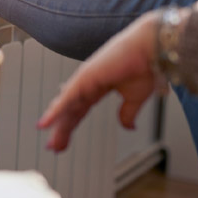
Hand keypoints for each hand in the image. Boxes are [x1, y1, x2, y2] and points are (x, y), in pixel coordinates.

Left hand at [37, 11, 159, 151]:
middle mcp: (86, 83)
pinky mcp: (85, 77)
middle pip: (69, 111)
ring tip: (50, 142)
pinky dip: (55, 111)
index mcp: (96, 87)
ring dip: (56, 124)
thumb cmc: (146, 67)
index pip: (78, 111)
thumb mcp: (135, 98)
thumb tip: (127, 127)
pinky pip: (67, 98)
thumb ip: (127, 113)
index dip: (69, 126)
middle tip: (53, 147)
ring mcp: (84, 80)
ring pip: (66, 106)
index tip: (62, 143)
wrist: (152, 50)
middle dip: (62, 130)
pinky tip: (44, 124)